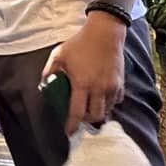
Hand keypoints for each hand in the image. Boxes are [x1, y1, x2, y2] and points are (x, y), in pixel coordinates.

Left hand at [42, 13, 127, 133]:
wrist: (105, 33)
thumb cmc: (80, 43)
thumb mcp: (59, 55)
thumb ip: (49, 71)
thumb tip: (44, 84)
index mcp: (82, 84)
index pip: (77, 112)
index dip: (72, 125)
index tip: (69, 132)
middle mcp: (99, 88)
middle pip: (95, 116)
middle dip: (86, 120)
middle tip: (79, 116)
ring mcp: (112, 86)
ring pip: (107, 110)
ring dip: (98, 111)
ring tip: (90, 107)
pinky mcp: (121, 83)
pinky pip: (116, 101)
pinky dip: (109, 103)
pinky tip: (101, 97)